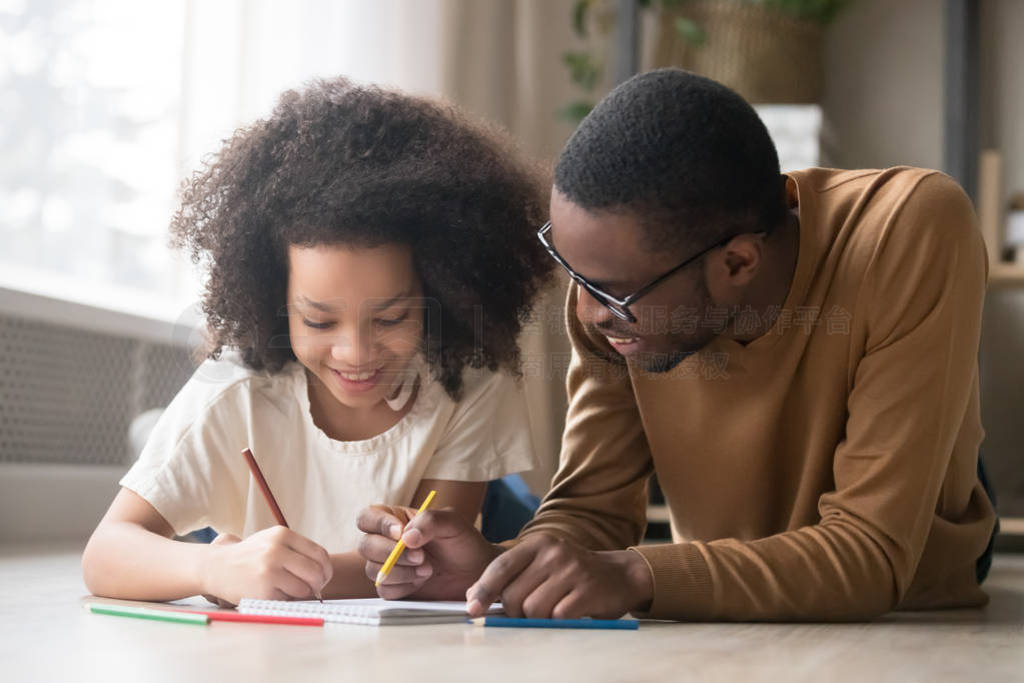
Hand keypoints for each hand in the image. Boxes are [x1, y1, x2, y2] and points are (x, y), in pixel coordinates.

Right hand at [199, 526, 331, 606]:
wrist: (215, 567)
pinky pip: (288, 600)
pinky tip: (273, 594)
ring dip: (302, 595)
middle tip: (313, 590)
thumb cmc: (249, 557)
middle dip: (318, 584)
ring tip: (288, 591)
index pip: (319, 554)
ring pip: (305, 589)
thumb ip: (297, 551)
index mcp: (282, 534)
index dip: (326, 569)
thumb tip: (324, 573)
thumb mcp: (271, 541)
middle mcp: (277, 550)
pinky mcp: (263, 590)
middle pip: (316, 572)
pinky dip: (285, 601)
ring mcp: (270, 570)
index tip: (323, 577)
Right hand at [357, 504, 499, 599]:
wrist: (476, 572)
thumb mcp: (452, 522)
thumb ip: (429, 521)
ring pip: (373, 569)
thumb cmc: (463, 542)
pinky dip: (403, 586)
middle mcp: (387, 542)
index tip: (400, 533)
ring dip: (400, 571)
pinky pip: (384, 589)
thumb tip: (405, 538)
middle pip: (366, 545)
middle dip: (391, 553)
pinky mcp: (395, 587)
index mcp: (396, 519)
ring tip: (428, 569)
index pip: (368, 517)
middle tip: (421, 557)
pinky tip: (421, 581)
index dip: (378, 524)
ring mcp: (389, 566)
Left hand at [464, 534, 653, 618]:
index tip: (472, 609)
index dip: (483, 589)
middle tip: (529, 612)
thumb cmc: (571, 575)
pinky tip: (568, 612)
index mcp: (538, 544)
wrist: (619, 575)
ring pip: (533, 609)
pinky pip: (557, 617)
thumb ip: (513, 577)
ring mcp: (572, 569)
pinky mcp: (587, 589)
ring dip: (537, 619)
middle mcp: (553, 552)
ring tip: (552, 610)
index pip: (501, 566)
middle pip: (514, 595)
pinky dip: (558, 622)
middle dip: (515, 612)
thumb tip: (474, 598)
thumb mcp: (542, 564)